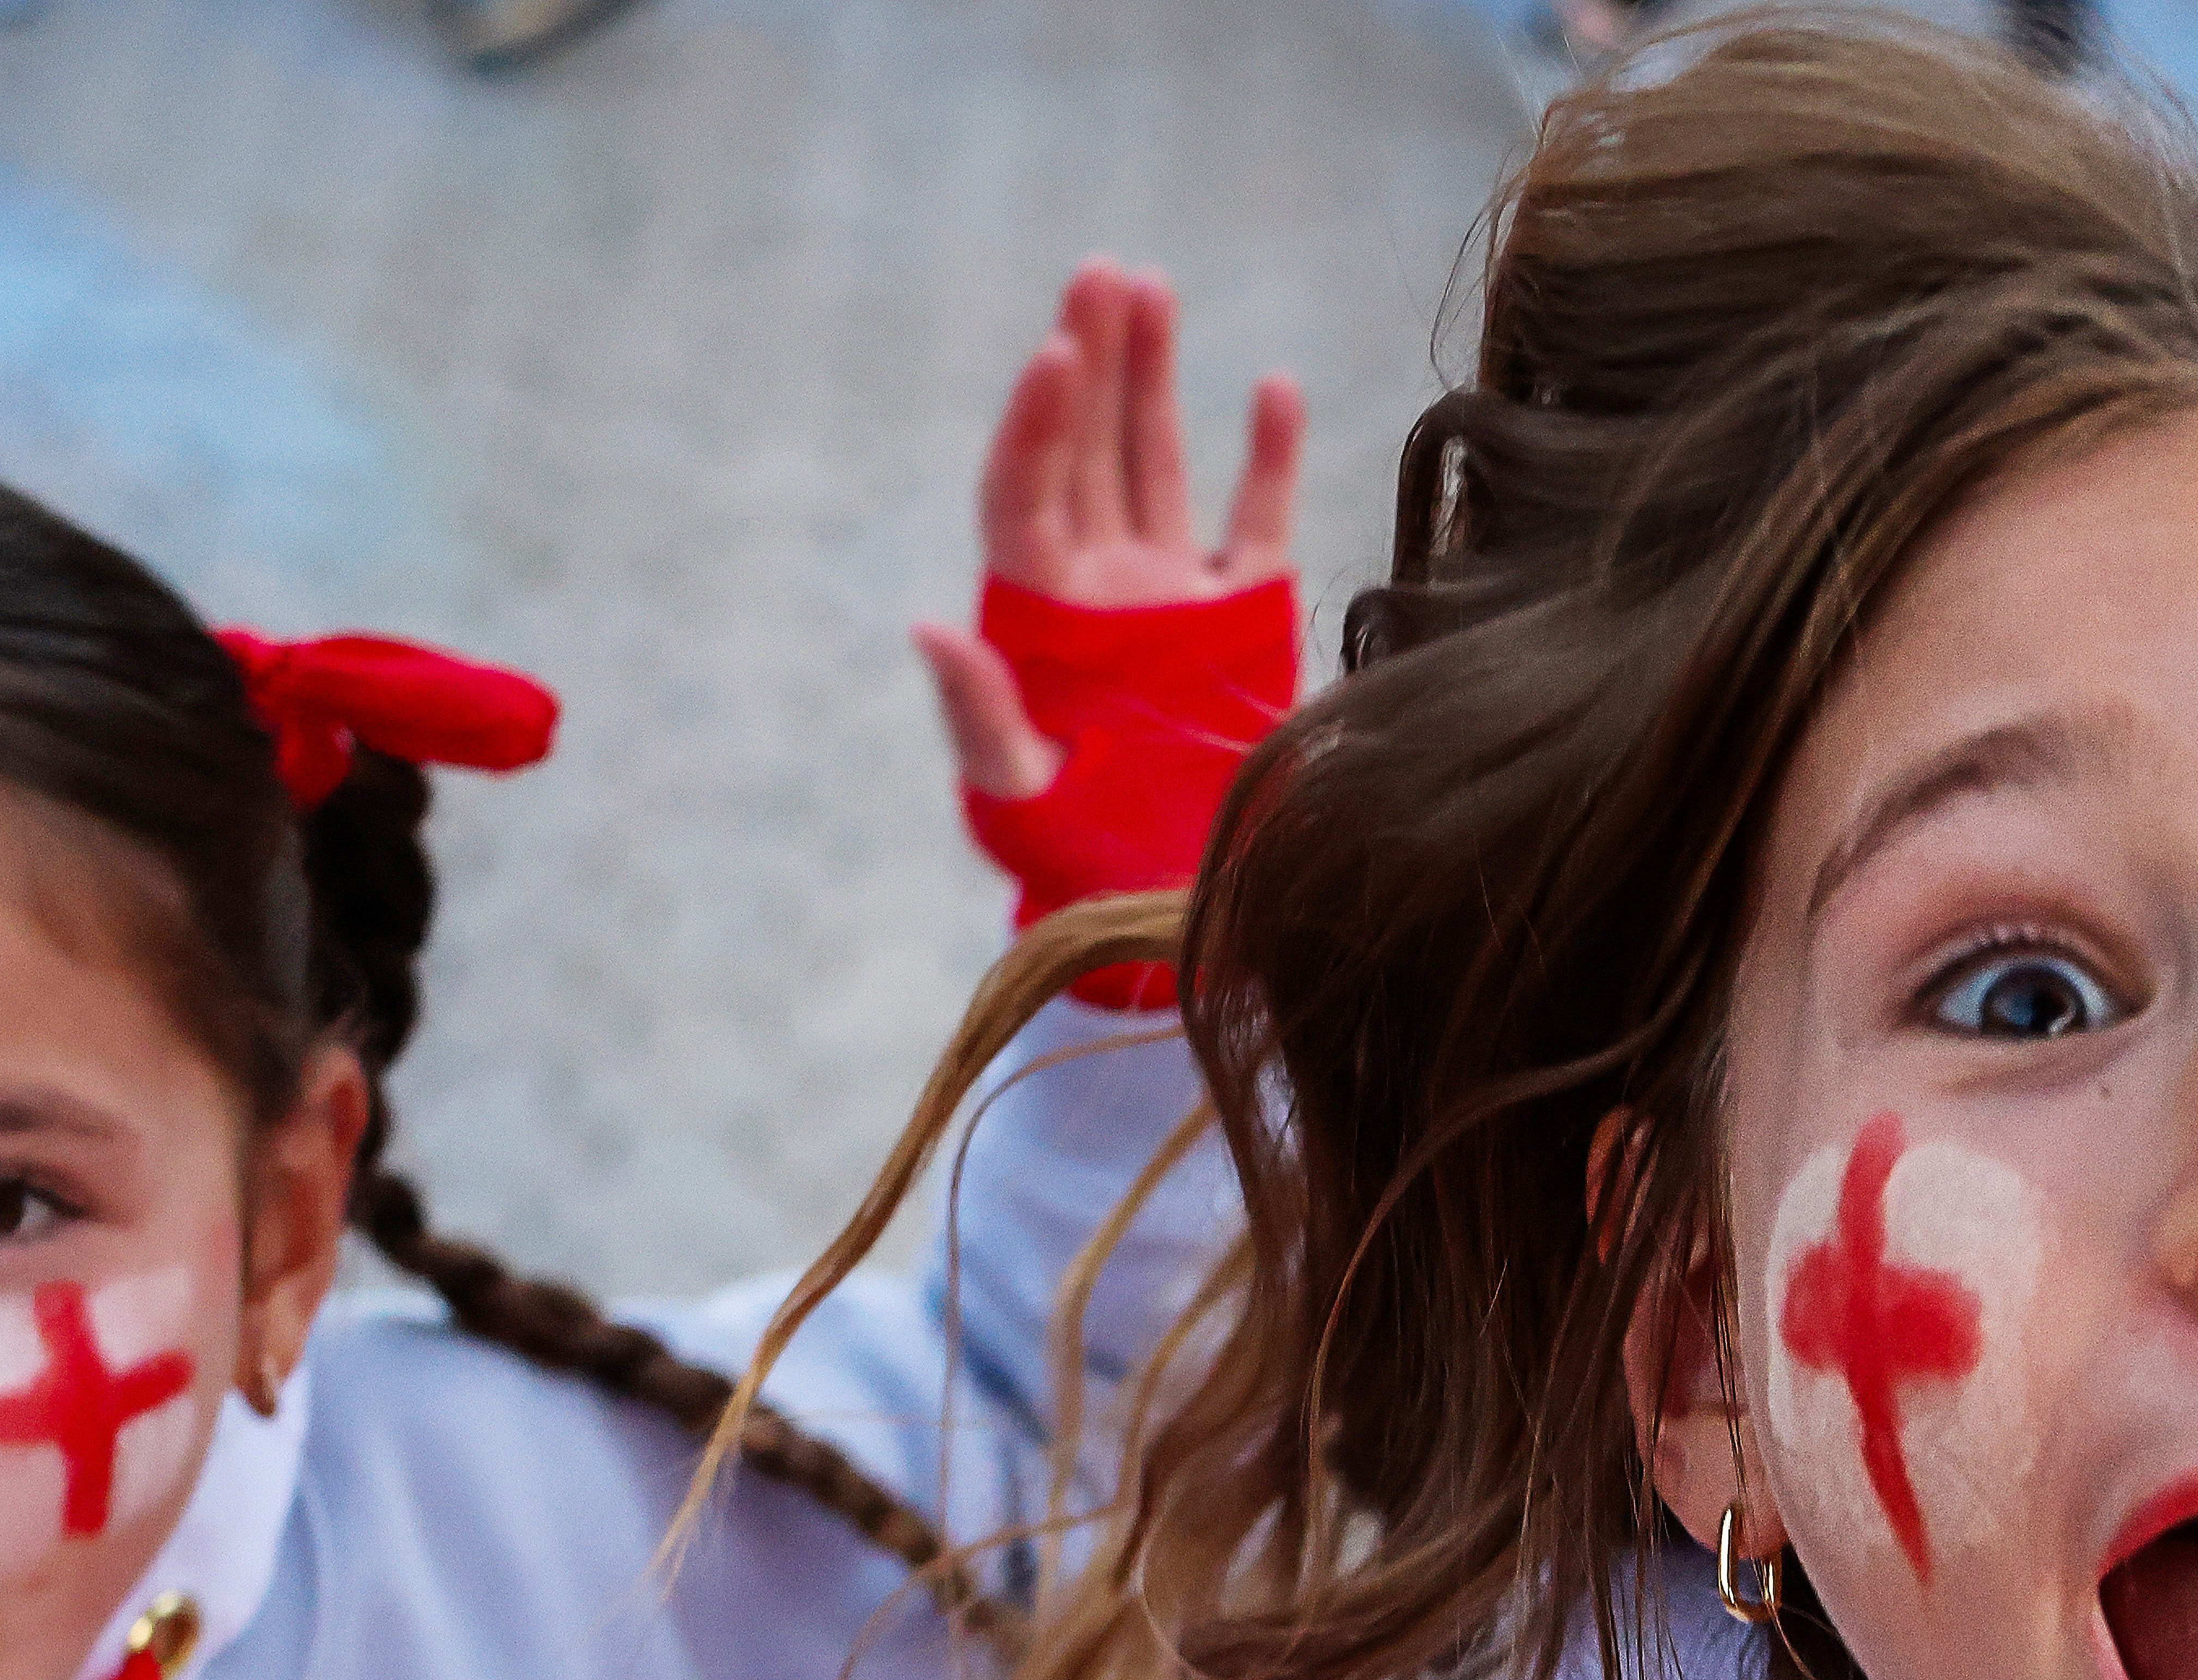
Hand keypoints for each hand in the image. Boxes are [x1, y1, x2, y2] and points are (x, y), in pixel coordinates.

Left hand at [916, 259, 1305, 801]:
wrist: (1163, 888)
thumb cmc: (1069, 851)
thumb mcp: (1010, 788)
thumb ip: (975, 711)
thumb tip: (927, 628)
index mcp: (1035, 611)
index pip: (1024, 491)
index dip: (1033, 422)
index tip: (1053, 351)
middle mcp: (1097, 583)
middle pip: (1083, 448)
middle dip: (1091, 358)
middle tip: (1099, 274)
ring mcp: (1169, 593)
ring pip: (1155, 459)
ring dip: (1151, 376)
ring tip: (1149, 285)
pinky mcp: (1241, 615)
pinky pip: (1253, 518)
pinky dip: (1265, 455)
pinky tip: (1270, 385)